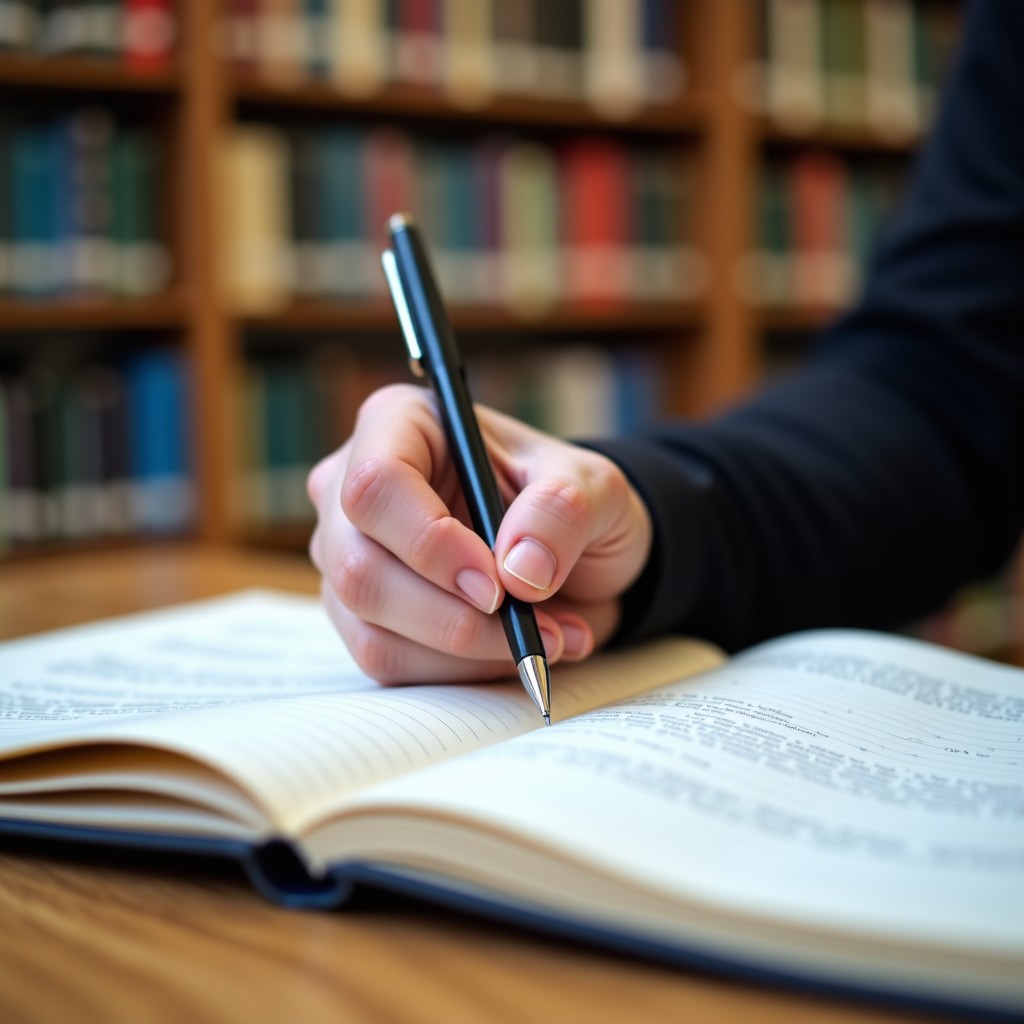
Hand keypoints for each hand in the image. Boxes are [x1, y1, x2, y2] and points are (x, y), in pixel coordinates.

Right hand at [307, 384, 651, 682]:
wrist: (573, 556)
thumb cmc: (570, 504)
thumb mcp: (596, 489)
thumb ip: (563, 511)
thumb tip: (520, 569)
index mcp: (401, 424)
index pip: (376, 484)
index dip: (429, 543)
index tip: (497, 585)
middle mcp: (353, 487)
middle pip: (360, 567)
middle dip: (453, 616)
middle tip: (530, 627)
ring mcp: (347, 554)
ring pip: (371, 628)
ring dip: (468, 650)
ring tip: (548, 637)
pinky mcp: (361, 614)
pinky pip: (389, 663)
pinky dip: (462, 671)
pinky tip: (515, 650)